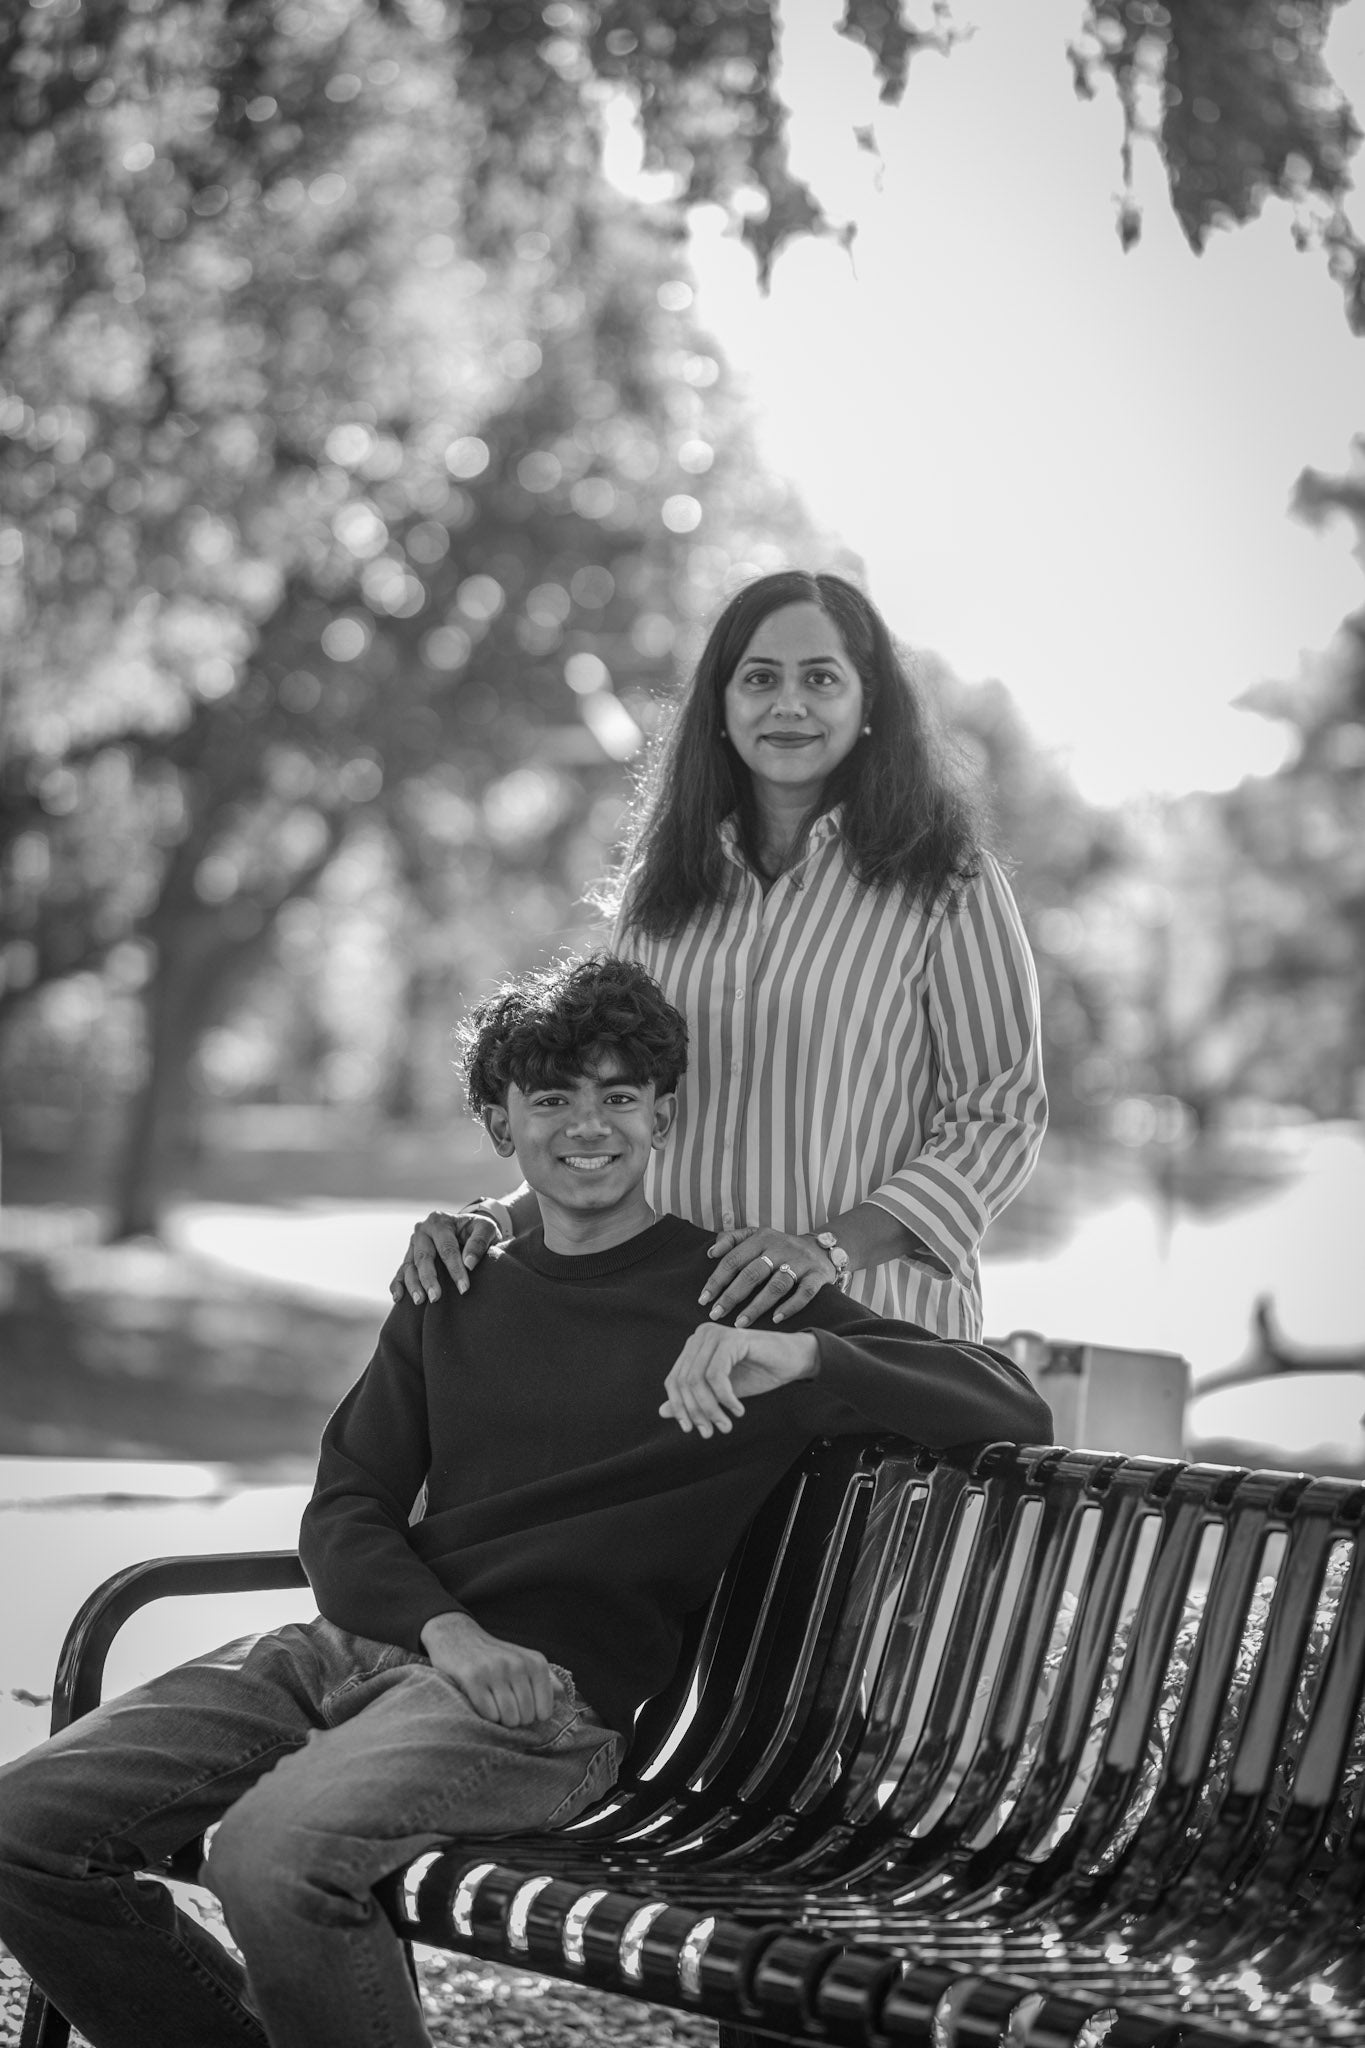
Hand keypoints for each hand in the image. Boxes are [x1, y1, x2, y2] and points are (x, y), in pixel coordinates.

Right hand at [389, 1207, 506, 1305]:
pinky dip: (398, 1284)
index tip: (464, 1288)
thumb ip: (480, 1242)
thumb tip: (469, 1263)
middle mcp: (422, 1231)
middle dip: (429, 1278)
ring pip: (409, 1266)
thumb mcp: (486, 1228)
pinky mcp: (409, 1256)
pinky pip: (401, 1271)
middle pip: (423, 1257)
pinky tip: (398, 1298)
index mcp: (440, 1221)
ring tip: (420, 1301)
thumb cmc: (477, 1230)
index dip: (455, 1269)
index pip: (447, 1248)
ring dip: (413, 1284)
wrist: (467, 1228)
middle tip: (436, 1298)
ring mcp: (413, 1244)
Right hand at [420, 1611, 562, 1724]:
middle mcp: (517, 1664)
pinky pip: (488, 1713)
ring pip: (508, 1718)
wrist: (457, 1636)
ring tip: (493, 1704)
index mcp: (535, 1662)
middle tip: (503, 1704)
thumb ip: (546, 1679)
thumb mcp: (524, 1660)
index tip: (521, 1706)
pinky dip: (485, 1715)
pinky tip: (480, 1700)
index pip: (544, 1711)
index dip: (532, 1716)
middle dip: (515, 1718)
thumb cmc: (494, 1656)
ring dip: (500, 1719)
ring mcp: (495, 1670)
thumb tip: (564, 1698)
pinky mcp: (473, 1677)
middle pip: (526, 1717)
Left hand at [660, 1324, 818, 1437]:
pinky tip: (738, 1409)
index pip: (673, 1381)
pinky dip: (725, 1398)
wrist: (793, 1359)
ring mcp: (715, 1334)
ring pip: (697, 1381)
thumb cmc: (759, 1371)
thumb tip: (662, 1412)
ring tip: (726, 1424)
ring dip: (711, 1409)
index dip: (679, 1408)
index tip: (691, 1430)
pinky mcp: (731, 1339)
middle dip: (696, 1412)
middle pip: (684, 1382)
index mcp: (694, 1345)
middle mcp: (700, 1336)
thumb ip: (695, 1399)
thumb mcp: (721, 1391)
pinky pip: (716, 1376)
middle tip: (711, 1432)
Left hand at [698, 1226, 836, 1327]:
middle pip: (752, 1273)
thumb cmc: (781, 1247)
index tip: (703, 1299)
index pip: (734, 1259)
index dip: (717, 1280)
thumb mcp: (758, 1235)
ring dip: (757, 1306)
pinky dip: (790, 1307)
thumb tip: (710, 1252)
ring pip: (776, 1286)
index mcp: (762, 1238)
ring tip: (740, 1323)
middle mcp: (780, 1248)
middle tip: (716, 1314)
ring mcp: (800, 1262)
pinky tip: (776, 1320)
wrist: (823, 1247)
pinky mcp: (817, 1275)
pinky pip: (804, 1293)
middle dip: (731, 1296)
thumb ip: (733, 1239)